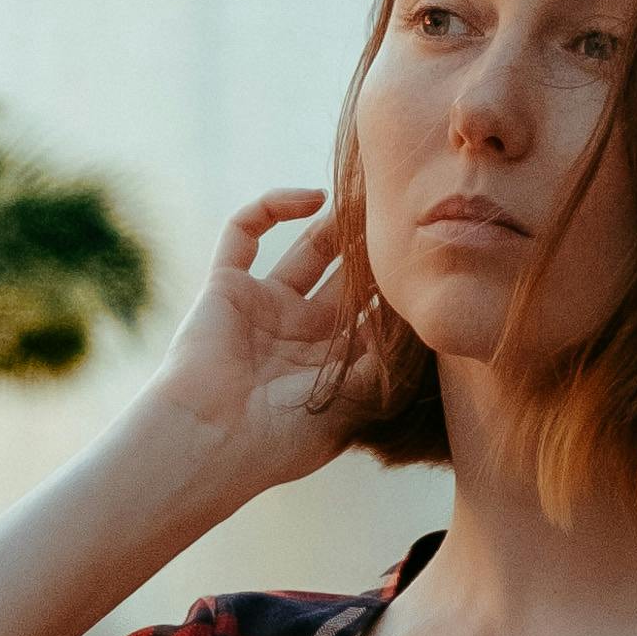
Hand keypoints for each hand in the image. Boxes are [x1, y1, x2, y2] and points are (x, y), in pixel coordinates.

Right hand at [150, 189, 394, 509]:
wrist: (208, 441)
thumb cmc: (281, 438)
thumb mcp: (351, 405)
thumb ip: (386, 361)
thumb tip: (419, 318)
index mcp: (331, 366)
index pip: (374, 313)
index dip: (399, 288)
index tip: (427, 262)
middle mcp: (300, 333)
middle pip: (347, 276)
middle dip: (374, 248)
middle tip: (405, 213)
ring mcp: (263, 307)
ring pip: (307, 248)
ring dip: (336, 221)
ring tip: (369, 194)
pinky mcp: (226, 285)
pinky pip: (243, 231)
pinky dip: (272, 206)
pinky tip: (312, 199)